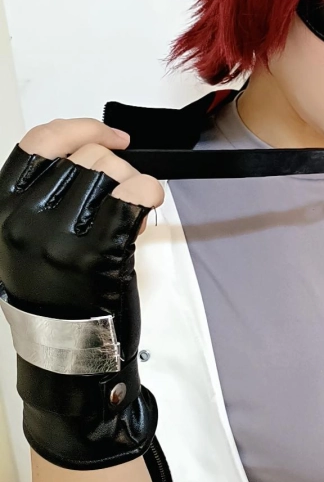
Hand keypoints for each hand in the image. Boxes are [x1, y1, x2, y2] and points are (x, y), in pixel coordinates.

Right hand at [0, 118, 163, 467]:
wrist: (67, 354)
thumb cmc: (56, 299)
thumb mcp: (31, 240)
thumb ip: (49, 196)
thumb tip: (96, 153)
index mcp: (1, 210)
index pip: (38, 143)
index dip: (80, 127)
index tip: (112, 135)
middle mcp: (22, 220)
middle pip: (84, 156)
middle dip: (117, 168)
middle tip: (124, 195)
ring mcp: (57, 236)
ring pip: (110, 171)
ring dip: (133, 183)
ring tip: (130, 213)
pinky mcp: (94, 252)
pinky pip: (134, 195)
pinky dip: (150, 192)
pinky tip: (150, 203)